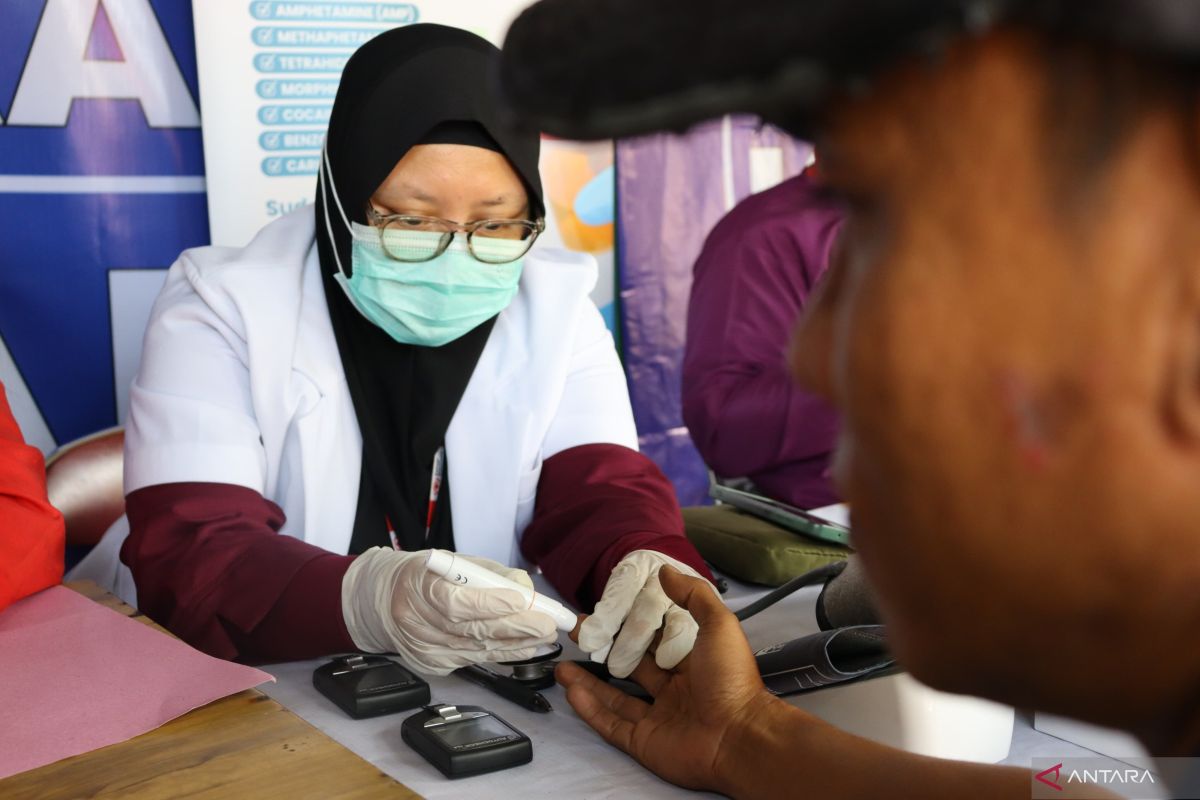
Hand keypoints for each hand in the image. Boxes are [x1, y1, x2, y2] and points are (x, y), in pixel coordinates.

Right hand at [342, 547, 557, 674]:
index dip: (488, 604)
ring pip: (476, 650)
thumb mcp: (455, 563)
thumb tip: (524, 588)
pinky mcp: (433, 664)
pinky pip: (473, 661)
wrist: (388, 600)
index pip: (455, 602)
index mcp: (419, 586)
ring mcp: (423, 647)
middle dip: (514, 628)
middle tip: (546, 625)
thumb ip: (489, 574)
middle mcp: (417, 621)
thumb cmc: (429, 576)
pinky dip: (502, 654)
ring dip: (515, 645)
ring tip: (544, 638)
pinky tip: (524, 649)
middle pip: (470, 630)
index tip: (520, 601)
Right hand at [559, 566, 785, 792]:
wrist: (740, 739)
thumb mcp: (720, 626)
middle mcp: (673, 688)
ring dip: (588, 681)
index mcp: (690, 662)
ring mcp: (656, 716)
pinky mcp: (643, 742)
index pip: (653, 639)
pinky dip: (590, 710)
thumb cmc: (731, 680)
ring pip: (614, 696)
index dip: (630, 625)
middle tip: (579, 633)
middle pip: (630, 666)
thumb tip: (665, 571)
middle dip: (604, 650)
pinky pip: (610, 724)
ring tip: (563, 666)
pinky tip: (572, 692)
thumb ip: (693, 595)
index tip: (607, 611)